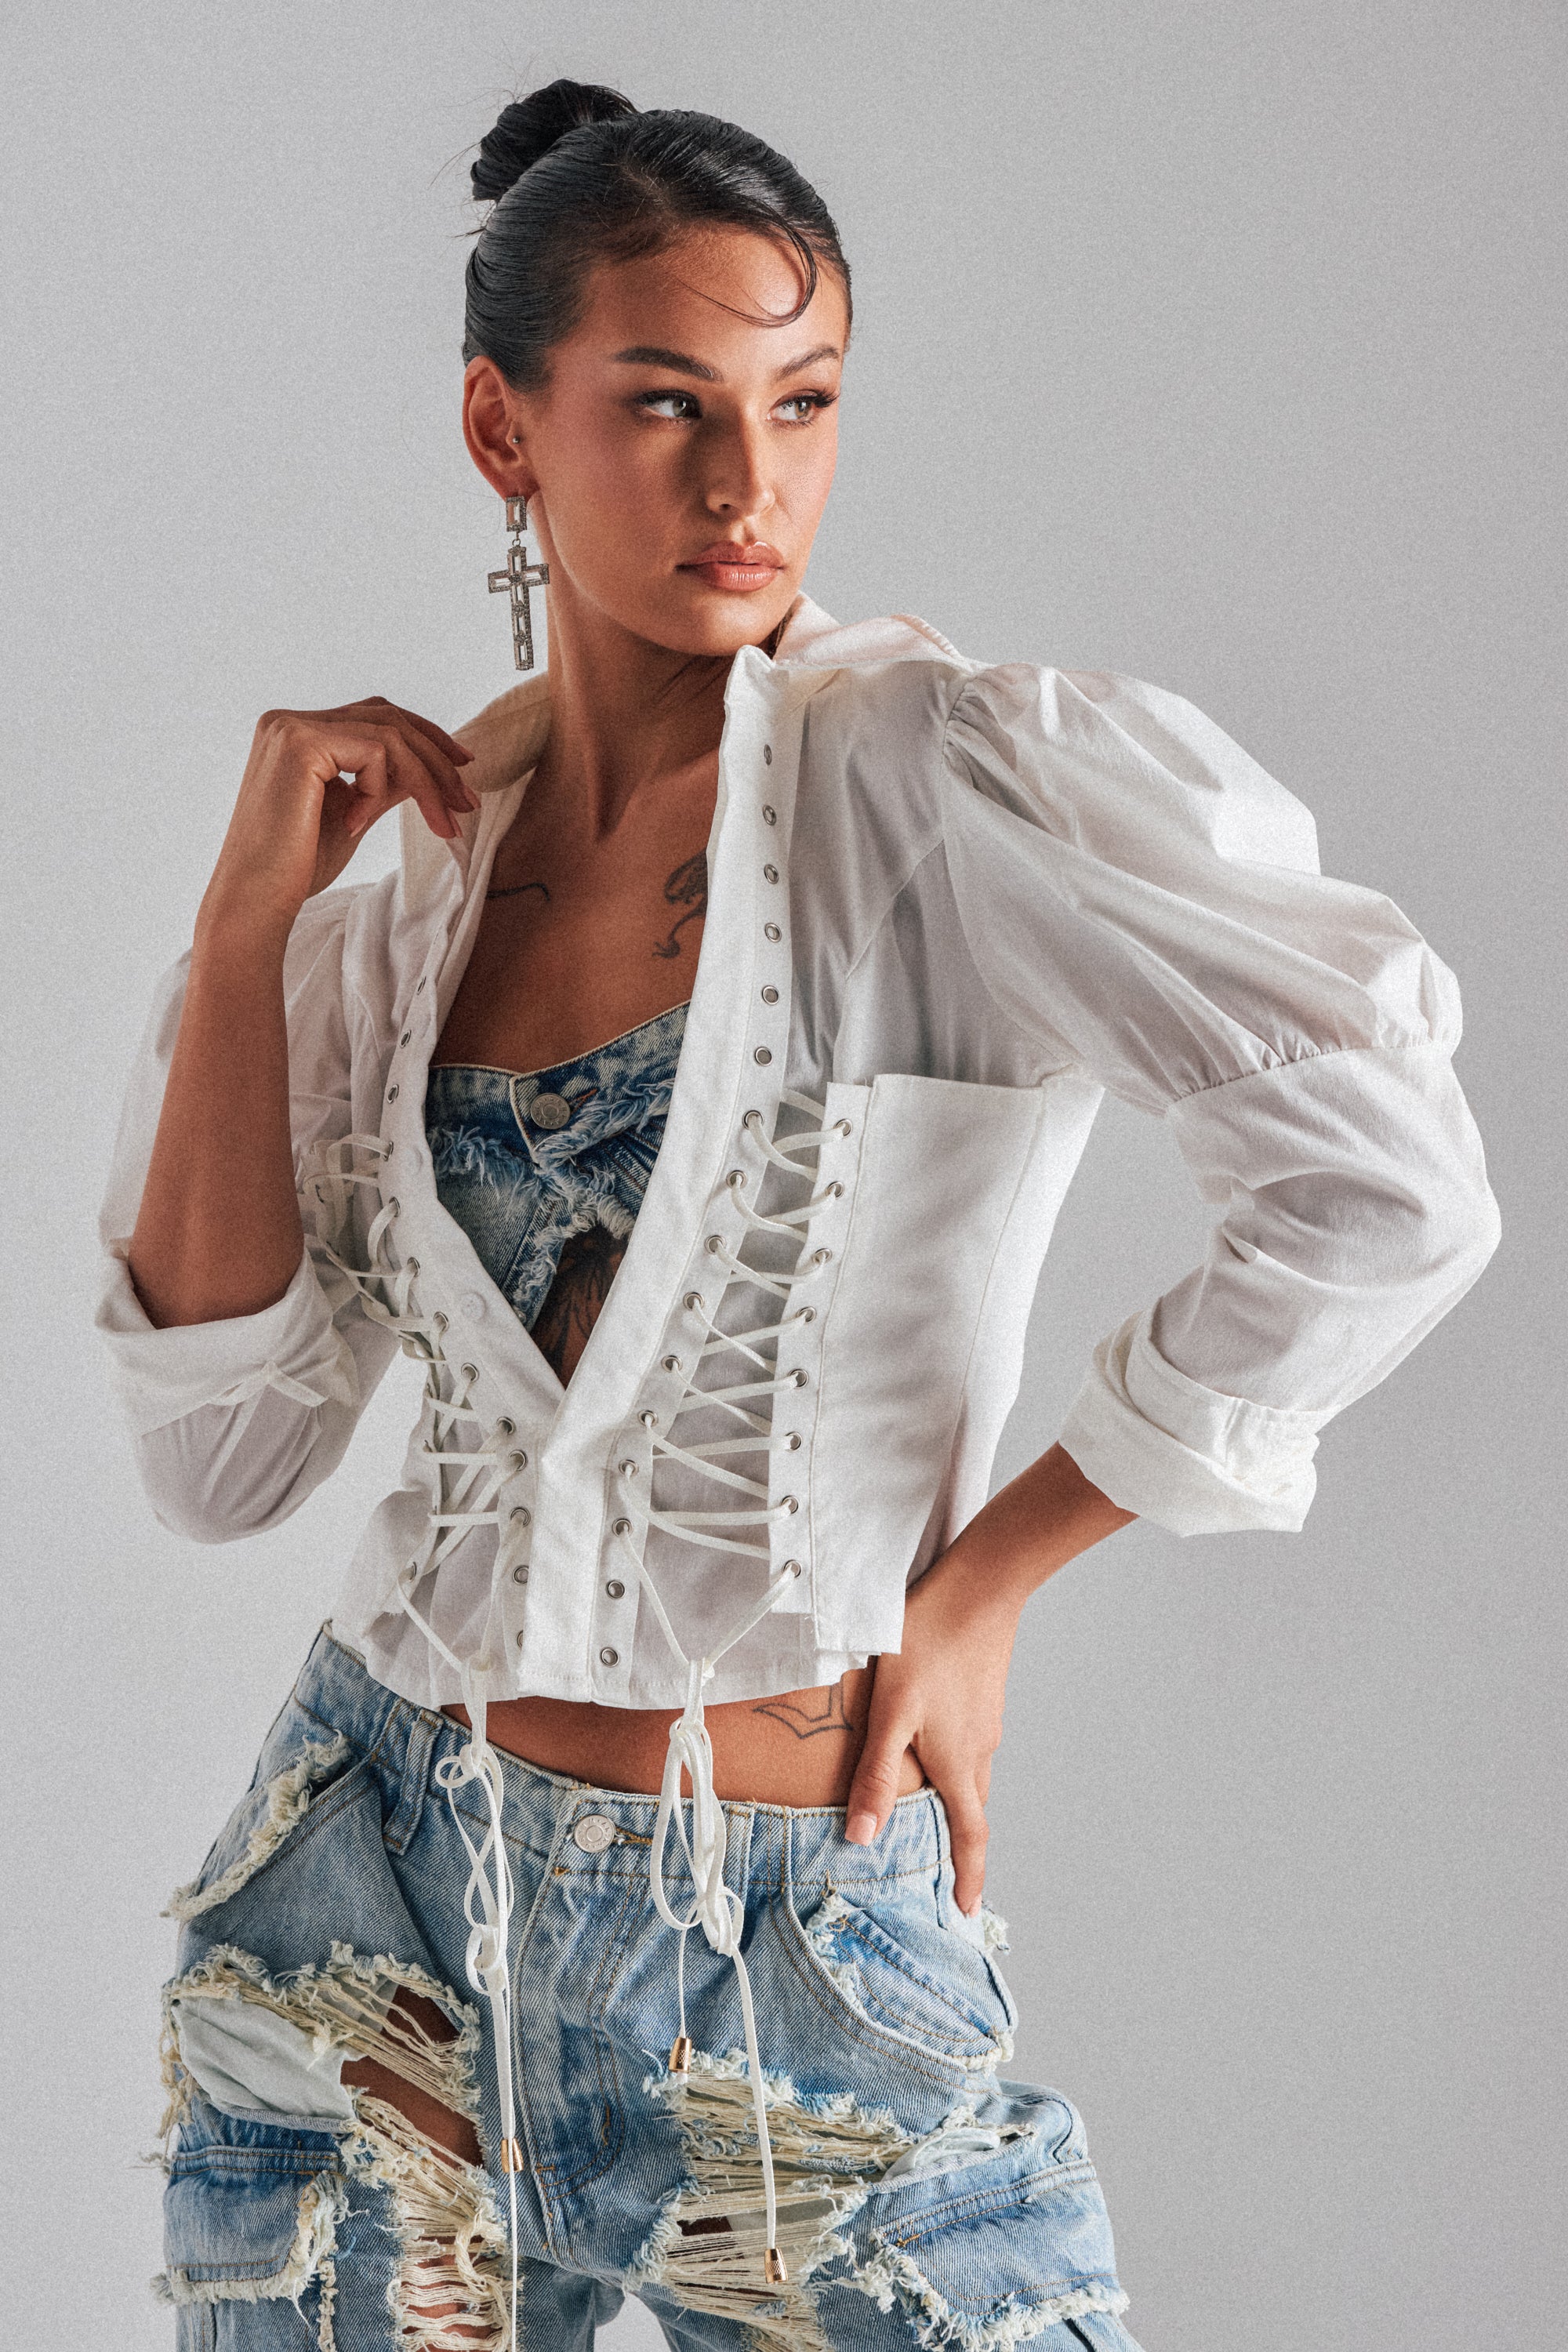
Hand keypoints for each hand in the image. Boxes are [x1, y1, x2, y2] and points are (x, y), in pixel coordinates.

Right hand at [201, 696, 477, 935]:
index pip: (374, 717)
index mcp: (297, 734)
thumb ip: (384, 784)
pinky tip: (355, 824)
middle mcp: (289, 722)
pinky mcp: (300, 744)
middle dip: (437, 757)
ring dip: (427, 779)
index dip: (424, 737)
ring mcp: (291, 728)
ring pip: (389, 735)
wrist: (256, 899)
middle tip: (466, 800)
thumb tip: (432, 768)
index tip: (462, 769)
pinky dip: (381, 790)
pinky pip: (376, 752)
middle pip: (387, 717)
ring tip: (443, 821)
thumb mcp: (355, 814)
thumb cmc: (297, 867)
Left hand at [843, 1549, 1018, 1915]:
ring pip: (971, 1775)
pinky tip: (931, 1747)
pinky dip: (955, 1764)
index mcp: (959, 1764)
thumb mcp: (891, 1712)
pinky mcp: (983, 1694)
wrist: (981, 1585)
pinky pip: (970, 1745)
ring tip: (931, 1815)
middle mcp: (980, 1750)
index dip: (968, 1878)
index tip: (967, 1913)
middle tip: (945, 1874)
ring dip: (957, 1803)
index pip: (969, 1837)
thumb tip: (863, 1839)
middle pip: (972, 1810)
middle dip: (961, 1847)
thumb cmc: (928, 1644)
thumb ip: (876, 1776)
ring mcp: (986, 1721)